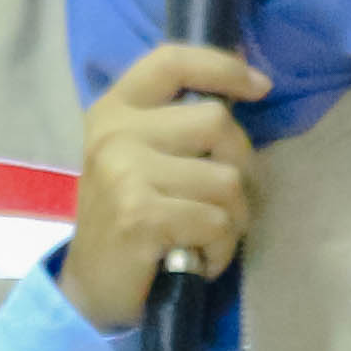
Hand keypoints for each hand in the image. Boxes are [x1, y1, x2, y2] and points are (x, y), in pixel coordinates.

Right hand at [56, 43, 267, 331]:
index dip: (223, 66)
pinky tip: (197, 258)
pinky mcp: (141, 215)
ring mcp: (125, 173)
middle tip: (224, 202)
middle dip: (241, 167)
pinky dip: (221, 249)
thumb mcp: (139, 157)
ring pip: (227, 180)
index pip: (172, 61)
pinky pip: (218, 222)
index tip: (260, 87)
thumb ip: (178, 123)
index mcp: (114, 111)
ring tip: (206, 236)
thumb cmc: (127, 220)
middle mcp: (114, 134)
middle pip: (217, 122)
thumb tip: (249, 80)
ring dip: (233, 219)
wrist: (90, 288)